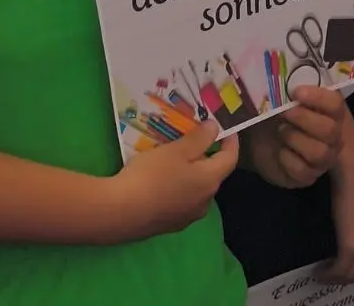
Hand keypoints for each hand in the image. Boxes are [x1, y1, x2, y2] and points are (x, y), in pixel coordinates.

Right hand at [108, 119, 239, 239]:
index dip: (232, 143)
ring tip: (173, 162)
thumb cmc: (152, 176)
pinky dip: (178, 189)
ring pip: (196, 190)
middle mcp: (205, 201)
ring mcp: (189, 216)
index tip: (228, 130)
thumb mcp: (175, 150)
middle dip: (206, 158)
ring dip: (191, 175)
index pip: (230, 159)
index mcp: (210, 180)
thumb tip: (215, 129)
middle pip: (212, 175)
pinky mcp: (172, 225)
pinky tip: (160, 184)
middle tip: (191, 142)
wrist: (122, 212)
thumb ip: (198, 139)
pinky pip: (181, 202)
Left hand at [243, 86, 346, 187]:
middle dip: (304, 119)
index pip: (336, 104)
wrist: (257, 140)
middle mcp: (332, 136)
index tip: (297, 92)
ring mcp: (322, 159)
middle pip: (330, 130)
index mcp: (328, 112)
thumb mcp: (278, 99)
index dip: (319, 98)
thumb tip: (284, 82)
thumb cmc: (273, 114)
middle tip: (284, 113)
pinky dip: (286, 158)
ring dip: (294, 139)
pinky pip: (303, 170)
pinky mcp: (307, 176)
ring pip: (320, 152)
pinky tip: (279, 151)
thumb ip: (287, 90)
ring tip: (280, 131)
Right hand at [321, 174, 353, 283]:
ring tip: (323, 274)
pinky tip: (320, 271)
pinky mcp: (352, 246)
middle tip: (332, 274)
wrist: (352, 175)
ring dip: (336, 278)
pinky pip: (340, 268)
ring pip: (353, 275)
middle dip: (348, 278)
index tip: (351, 268)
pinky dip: (329, 273)